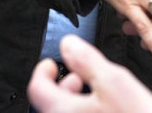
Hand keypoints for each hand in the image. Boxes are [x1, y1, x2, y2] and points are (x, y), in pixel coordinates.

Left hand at [27, 35, 151, 112]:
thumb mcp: (114, 81)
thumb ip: (87, 60)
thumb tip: (68, 45)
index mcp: (61, 112)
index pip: (37, 88)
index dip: (44, 69)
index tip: (52, 62)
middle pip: (50, 104)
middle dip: (65, 84)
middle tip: (80, 77)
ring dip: (76, 101)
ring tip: (98, 95)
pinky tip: (108, 111)